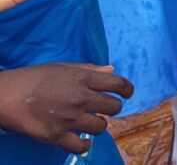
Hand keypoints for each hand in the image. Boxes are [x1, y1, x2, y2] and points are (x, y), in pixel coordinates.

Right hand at [0, 64, 131, 153]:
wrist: (4, 95)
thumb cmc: (33, 78)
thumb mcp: (62, 67)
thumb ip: (89, 69)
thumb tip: (112, 70)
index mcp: (83, 78)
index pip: (118, 84)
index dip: (127, 89)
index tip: (127, 93)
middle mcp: (80, 98)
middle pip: (114, 107)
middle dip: (112, 107)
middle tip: (104, 108)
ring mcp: (69, 118)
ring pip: (101, 127)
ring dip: (99, 125)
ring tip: (91, 122)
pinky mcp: (55, 135)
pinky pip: (80, 146)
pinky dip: (85, 146)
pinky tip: (83, 142)